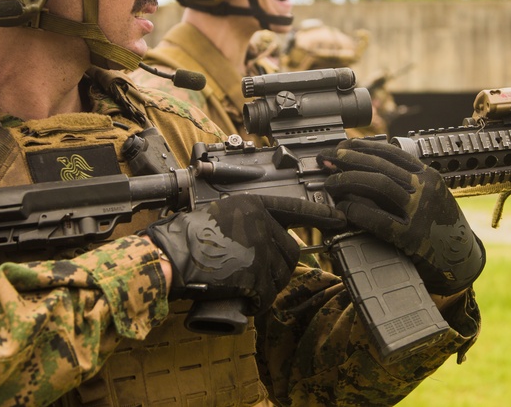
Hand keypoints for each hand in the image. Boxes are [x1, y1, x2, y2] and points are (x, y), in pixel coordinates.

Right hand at [145, 195, 342, 313]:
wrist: (170, 256)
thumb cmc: (187, 237)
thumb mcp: (221, 215)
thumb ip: (245, 222)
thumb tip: (263, 239)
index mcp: (253, 205)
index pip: (294, 209)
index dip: (319, 215)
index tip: (340, 218)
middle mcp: (261, 223)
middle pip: (289, 251)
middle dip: (276, 269)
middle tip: (254, 277)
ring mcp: (259, 248)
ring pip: (281, 275)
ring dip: (267, 288)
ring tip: (245, 289)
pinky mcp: (254, 273)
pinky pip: (266, 295)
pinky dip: (256, 304)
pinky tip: (244, 302)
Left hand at [318, 138, 484, 294]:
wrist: (461, 259)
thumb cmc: (441, 225)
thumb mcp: (431, 194)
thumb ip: (407, 180)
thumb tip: (368, 165)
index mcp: (428, 175)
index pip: (390, 152)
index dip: (362, 148)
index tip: (341, 147)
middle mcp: (425, 188)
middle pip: (380, 165)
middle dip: (349, 160)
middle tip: (327, 160)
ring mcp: (419, 211)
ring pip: (378, 185)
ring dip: (348, 180)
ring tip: (330, 182)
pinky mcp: (410, 237)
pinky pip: (377, 218)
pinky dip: (356, 210)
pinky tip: (342, 209)